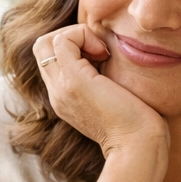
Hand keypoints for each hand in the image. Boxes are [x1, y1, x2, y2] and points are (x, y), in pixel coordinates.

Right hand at [33, 24, 168, 158]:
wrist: (138, 145)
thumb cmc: (137, 124)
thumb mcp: (111, 97)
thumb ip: (101, 79)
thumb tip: (106, 54)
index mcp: (64, 98)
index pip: (49, 58)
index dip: (71, 46)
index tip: (100, 56)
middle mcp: (57, 94)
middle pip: (42, 48)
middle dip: (69, 36)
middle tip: (98, 50)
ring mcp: (61, 88)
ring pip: (45, 42)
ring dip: (75, 35)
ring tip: (100, 53)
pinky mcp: (74, 81)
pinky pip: (63, 41)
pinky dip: (82, 35)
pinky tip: (103, 54)